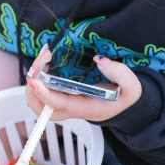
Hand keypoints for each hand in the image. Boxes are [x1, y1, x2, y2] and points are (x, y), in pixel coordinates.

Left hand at [25, 44, 141, 121]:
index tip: (33, 79)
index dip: (43, 93)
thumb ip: (120, 74)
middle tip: (42, 59)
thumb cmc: (124, 97)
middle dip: (33, 85)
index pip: (58, 104)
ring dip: (34, 78)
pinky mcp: (61, 95)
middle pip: (40, 106)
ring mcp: (63, 103)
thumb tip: (99, 60)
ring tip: (44, 55)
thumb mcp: (131, 87)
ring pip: (37, 99)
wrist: (124, 104)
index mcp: (84, 108)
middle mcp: (69, 108)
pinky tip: (47, 59)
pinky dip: (39, 76)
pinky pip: (42, 90)